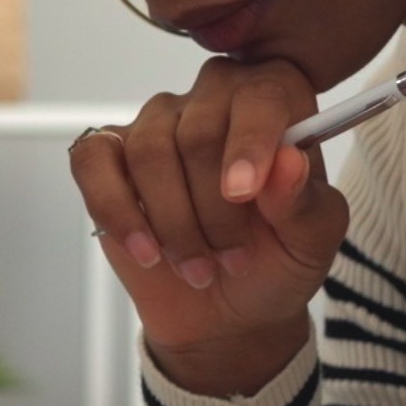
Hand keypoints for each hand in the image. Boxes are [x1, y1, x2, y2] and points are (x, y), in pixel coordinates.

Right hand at [72, 57, 350, 395]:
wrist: (227, 309)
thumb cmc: (275, 261)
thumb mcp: (311, 243)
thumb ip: (305, 203)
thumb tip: (288, 162)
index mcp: (275, 104)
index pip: (261, 96)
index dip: (250, 143)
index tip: (243, 193)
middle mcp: (213, 100)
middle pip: (197, 133)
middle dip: (214, 210)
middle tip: (233, 258)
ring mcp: (157, 124)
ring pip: (149, 153)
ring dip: (174, 224)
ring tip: (198, 267)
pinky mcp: (109, 155)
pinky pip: (93, 161)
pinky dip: (117, 212)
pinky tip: (146, 251)